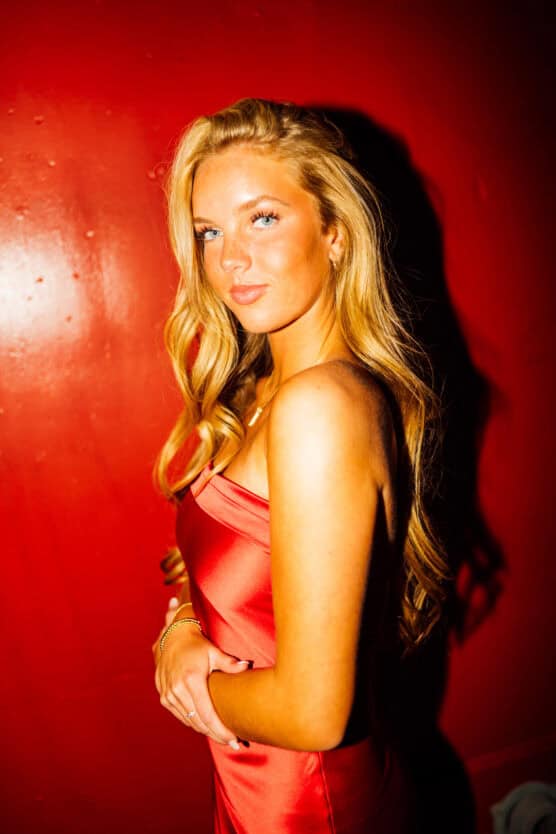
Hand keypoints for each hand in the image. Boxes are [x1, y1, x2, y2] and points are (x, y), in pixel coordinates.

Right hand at [153, 597, 248, 747]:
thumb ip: (230, 663)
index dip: (221, 730)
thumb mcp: (213, 652)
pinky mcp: (164, 697)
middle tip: (234, 743)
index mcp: (191, 680)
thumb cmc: (196, 645)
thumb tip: (247, 666)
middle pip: (199, 722)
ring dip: (206, 731)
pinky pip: (181, 716)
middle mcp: (177, 690)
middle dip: (216, 735)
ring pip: (189, 721)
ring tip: (223, 738)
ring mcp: (168, 695)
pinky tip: (206, 727)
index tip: (234, 739)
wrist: (171, 637)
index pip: (207, 714)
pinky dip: (194, 723)